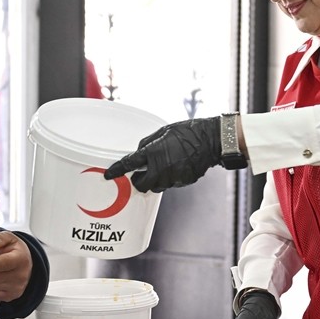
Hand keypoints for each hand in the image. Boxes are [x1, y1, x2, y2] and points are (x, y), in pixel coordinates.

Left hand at [102, 117, 221, 192]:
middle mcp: (161, 168)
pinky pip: (170, 184)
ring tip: (160, 168)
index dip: (116, 170)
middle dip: (138, 180)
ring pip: (156, 187)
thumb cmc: (188, 132)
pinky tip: (174, 168)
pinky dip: (168, 179)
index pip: (129, 165)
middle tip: (140, 173)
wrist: (211, 140)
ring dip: (153, 181)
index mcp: (154, 153)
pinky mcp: (183, 182)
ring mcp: (173, 177)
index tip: (109, 175)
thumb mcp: (163, 131)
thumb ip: (147, 143)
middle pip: (141, 185)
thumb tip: (138, 152)